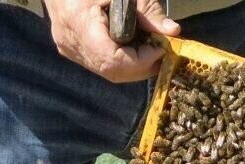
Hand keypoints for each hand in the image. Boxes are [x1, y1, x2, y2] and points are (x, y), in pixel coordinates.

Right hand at [44, 0, 180, 82]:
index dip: (141, 60)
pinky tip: (135, 49)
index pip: (113, 60)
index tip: (160, 48)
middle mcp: (71, 43)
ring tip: (150, 50)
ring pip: (110, 72)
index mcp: (78, 22)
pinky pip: (103, 65)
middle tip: (161, 52)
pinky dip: (124, 62)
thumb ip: (148, 11)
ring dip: (135, 66)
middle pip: (114, 71)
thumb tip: (174, 31)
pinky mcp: (74, 52)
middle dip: (143, 66)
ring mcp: (70, 50)